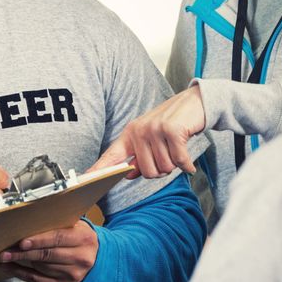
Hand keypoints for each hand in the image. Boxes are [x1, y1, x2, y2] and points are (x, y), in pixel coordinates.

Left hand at [0, 220, 97, 281]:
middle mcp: (81, 259)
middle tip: (5, 252)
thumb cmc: (78, 239)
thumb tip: (28, 221)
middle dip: (23, 254)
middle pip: (47, 255)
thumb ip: (57, 224)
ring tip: (5, 257)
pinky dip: (23, 274)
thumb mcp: (74, 227)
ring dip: (20, 263)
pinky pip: (39, 281)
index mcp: (84, 239)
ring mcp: (74, 275)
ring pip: (41, 268)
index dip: (38, 241)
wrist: (95, 261)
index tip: (22, 242)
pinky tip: (12, 268)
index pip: (58, 239)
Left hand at [88, 86, 205, 177]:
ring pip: (164, 168)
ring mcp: (154, 130)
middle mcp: (139, 131)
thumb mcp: (150, 138)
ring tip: (176, 148)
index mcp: (130, 134)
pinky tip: (188, 161)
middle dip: (161, 169)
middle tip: (168, 154)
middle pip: (146, 171)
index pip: (112, 156)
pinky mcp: (172, 130)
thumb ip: (139, 157)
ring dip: (175, 164)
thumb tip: (129, 174)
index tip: (86, 178)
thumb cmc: (171, 123)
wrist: (194, 103)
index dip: (99, 169)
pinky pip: (179, 161)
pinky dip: (187, 165)